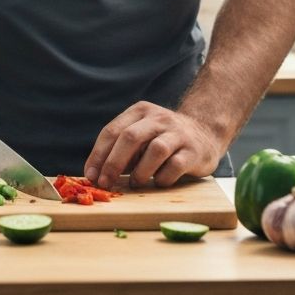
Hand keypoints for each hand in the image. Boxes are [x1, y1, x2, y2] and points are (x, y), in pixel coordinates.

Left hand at [83, 101, 222, 188]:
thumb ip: (121, 149)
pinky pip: (175, 166)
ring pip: (155, 150)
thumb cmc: (163, 139)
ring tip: (135, 183)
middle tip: (105, 182)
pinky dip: (162, 178)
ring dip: (140, 172)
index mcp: (140, 111)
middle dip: (113, 162)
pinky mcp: (193, 151)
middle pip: (130, 137)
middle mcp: (158, 118)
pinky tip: (159, 182)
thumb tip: (96, 174)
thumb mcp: (141, 134)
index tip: (91, 175)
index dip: (99, 155)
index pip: (112, 130)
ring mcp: (177, 133)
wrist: (204, 132)